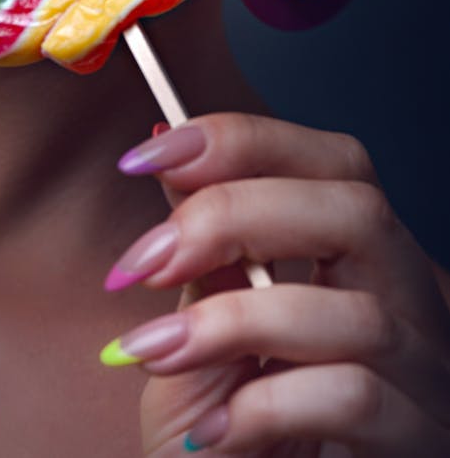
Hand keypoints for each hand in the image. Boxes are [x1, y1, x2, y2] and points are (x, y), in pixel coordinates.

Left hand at [101, 113, 449, 454]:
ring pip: (357, 313)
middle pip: (358, 212)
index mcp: (361, 261)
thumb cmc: (228, 435)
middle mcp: (409, 305)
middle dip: (237, 214)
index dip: (244, 141)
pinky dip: (265, 405)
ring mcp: (423, 378)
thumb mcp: (203, 331)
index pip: (334, 163)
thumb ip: (202, 250)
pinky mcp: (415, 445)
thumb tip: (163, 150)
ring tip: (153, 354)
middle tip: (147, 258)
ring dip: (232, 323)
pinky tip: (211, 429)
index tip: (149, 155)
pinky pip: (353, 398)